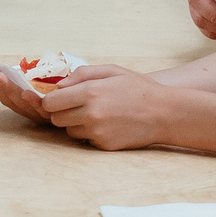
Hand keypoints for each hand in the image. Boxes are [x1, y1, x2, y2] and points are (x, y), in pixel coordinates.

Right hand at [0, 59, 54, 122]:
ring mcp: (36, 112)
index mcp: (17, 100)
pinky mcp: (52, 114)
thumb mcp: (35, 78)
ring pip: (18, 101)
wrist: (79, 106)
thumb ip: (16, 72)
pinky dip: (31, 101)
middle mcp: (23, 108)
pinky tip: (25, 92)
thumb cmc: (56, 90)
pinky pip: (41, 108)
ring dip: (8, 88)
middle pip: (4, 95)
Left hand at [38, 70, 174, 149]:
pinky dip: (91, 133)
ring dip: (76, 123)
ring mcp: (97, 132)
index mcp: (90, 92)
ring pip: (70, 130)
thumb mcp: (112, 70)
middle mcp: (90, 114)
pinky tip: (107, 124)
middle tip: (77, 105)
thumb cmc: (139, 88)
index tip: (59, 98)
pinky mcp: (104, 145)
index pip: (50, 103)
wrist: (164, 113)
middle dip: (62, 112)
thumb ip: (82, 74)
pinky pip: (86, 140)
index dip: (51, 100)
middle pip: (56, 119)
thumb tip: (59, 86)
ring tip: (96, 113)